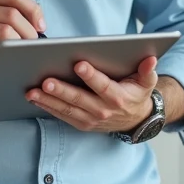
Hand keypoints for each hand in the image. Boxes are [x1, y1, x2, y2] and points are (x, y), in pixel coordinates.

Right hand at [0, 0, 45, 84]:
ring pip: (6, 31)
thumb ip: (5, 16)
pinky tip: (8, 60)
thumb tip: (39, 26)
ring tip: (23, 52)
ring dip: (21, 44)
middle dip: (30, 31)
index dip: (33, 10)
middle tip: (33, 44)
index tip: (41, 26)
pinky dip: (6, 56)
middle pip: (12, 14)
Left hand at [26, 56, 157, 133]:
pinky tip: (35, 98)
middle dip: (62, 90)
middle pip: (79, 99)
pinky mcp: (82, 124)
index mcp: (118, 98)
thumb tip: (150, 59)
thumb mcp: (147, 82)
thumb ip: (148, 70)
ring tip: (32, 91)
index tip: (79, 64)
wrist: (136, 120)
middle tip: (46, 80)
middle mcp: (103, 111)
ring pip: (66, 110)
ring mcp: (91, 120)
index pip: (103, 86)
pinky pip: (62, 116)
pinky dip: (48, 107)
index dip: (91, 76)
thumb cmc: (137, 93)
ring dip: (48, 101)